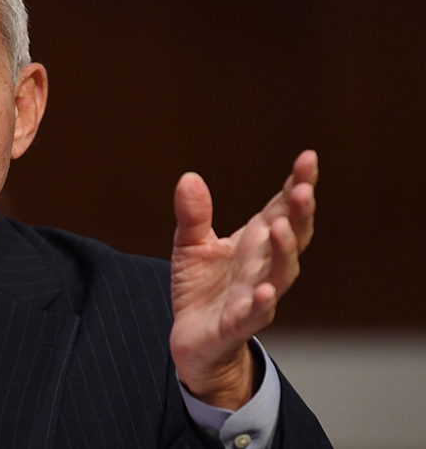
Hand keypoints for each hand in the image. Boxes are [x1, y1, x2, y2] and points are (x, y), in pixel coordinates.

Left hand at [169, 150, 317, 409]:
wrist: (192, 340)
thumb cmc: (201, 289)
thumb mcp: (190, 245)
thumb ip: (193, 215)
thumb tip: (189, 178)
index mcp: (256, 243)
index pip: (282, 209)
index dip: (298, 184)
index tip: (308, 157)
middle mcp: (263, 267)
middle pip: (291, 237)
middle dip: (299, 214)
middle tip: (303, 189)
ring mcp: (254, 296)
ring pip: (280, 274)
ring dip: (284, 251)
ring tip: (281, 228)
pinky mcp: (237, 324)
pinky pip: (255, 315)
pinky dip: (262, 304)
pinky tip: (265, 292)